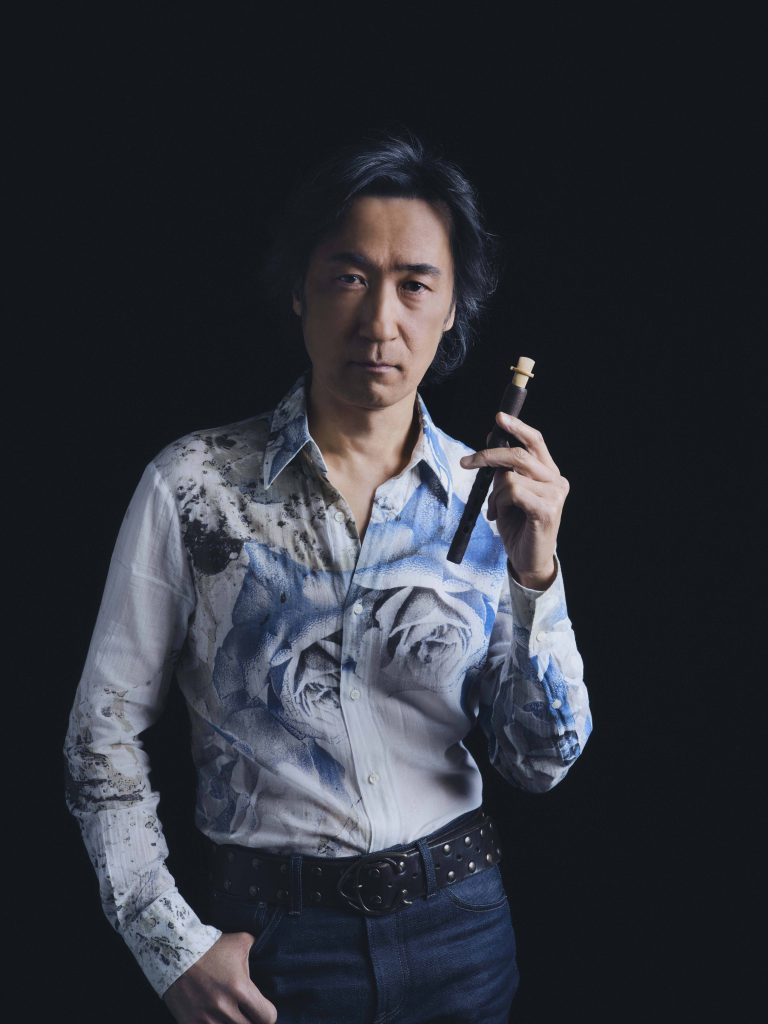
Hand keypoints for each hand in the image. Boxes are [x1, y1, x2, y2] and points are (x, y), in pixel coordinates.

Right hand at [162, 931, 277, 1023]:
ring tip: (231, 1015)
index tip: (263, 1010)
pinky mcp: (190, 1023)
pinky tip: (216, 1019)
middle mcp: (223, 1006)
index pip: (266, 1017)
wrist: (175, 951)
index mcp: (240, 987)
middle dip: (251, 1021)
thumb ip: (259, 949)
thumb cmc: (211, 946)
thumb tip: (270, 953)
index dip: (268, 1015)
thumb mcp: (241, 941)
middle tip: (247, 1013)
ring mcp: (205, 1018)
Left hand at [459, 411, 568, 589]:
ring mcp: (554, 495)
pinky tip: (498, 516)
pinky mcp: (547, 510)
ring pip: (510, 477)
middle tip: (467, 463)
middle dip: (488, 456)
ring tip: (493, 509)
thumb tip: (491, 446)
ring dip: (494, 493)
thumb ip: (504, 472)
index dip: (517, 428)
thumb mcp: (506, 495)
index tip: (498, 418)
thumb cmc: (518, 527)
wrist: (527, 560)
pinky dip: (499, 503)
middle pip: (519, 455)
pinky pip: (512, 493)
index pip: (535, 442)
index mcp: (548, 473)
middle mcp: (556, 481)